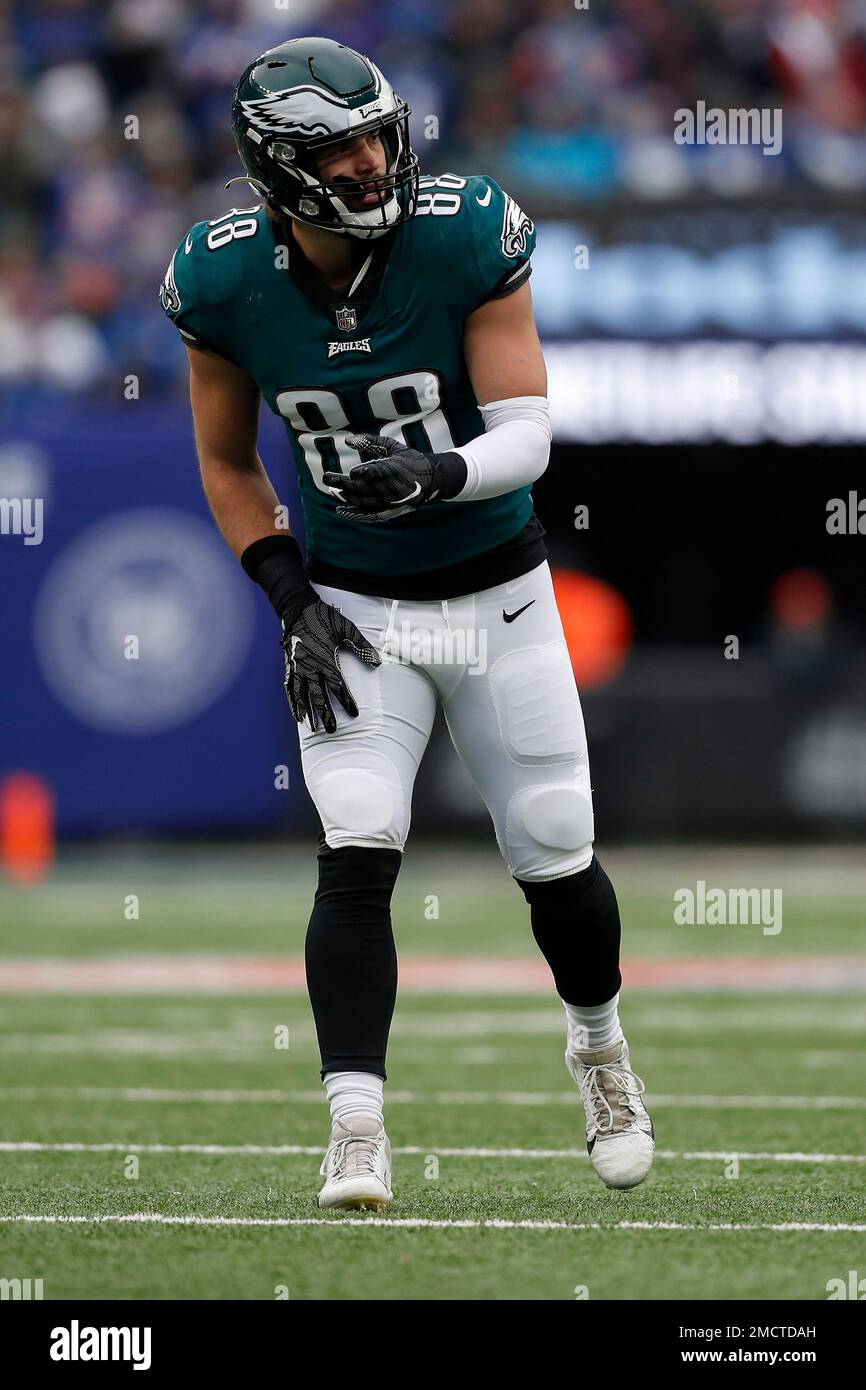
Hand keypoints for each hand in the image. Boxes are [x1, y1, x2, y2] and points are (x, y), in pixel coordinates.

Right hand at [281, 598, 380, 733]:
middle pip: (318, 695)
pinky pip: (289, 687)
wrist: (298, 607)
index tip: (354, 714)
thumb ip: (362, 646)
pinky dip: (292, 702)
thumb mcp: (346, 628)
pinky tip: (296, 714)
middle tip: (331, 730)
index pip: (338, 685)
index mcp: (325, 658)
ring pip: (301, 694)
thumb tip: (377, 662)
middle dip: (325, 714)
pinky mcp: (288, 665)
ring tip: (312, 727)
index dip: (346, 701)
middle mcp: (310, 666)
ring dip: (307, 712)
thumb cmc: (324, 618)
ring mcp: (297, 666)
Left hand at [322, 434, 465, 522]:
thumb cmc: (410, 459)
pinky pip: (369, 514)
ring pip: (363, 501)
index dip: (364, 473)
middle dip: (343, 483)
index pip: (377, 472)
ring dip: (346, 496)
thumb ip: (370, 441)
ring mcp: (390, 501)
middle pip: (364, 487)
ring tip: (332, 489)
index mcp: (395, 468)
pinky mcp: (389, 510)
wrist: (432, 480)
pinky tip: (341, 510)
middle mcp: (392, 487)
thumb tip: (347, 440)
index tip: (351, 472)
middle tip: (326, 477)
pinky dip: (355, 514)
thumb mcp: (392, 446)